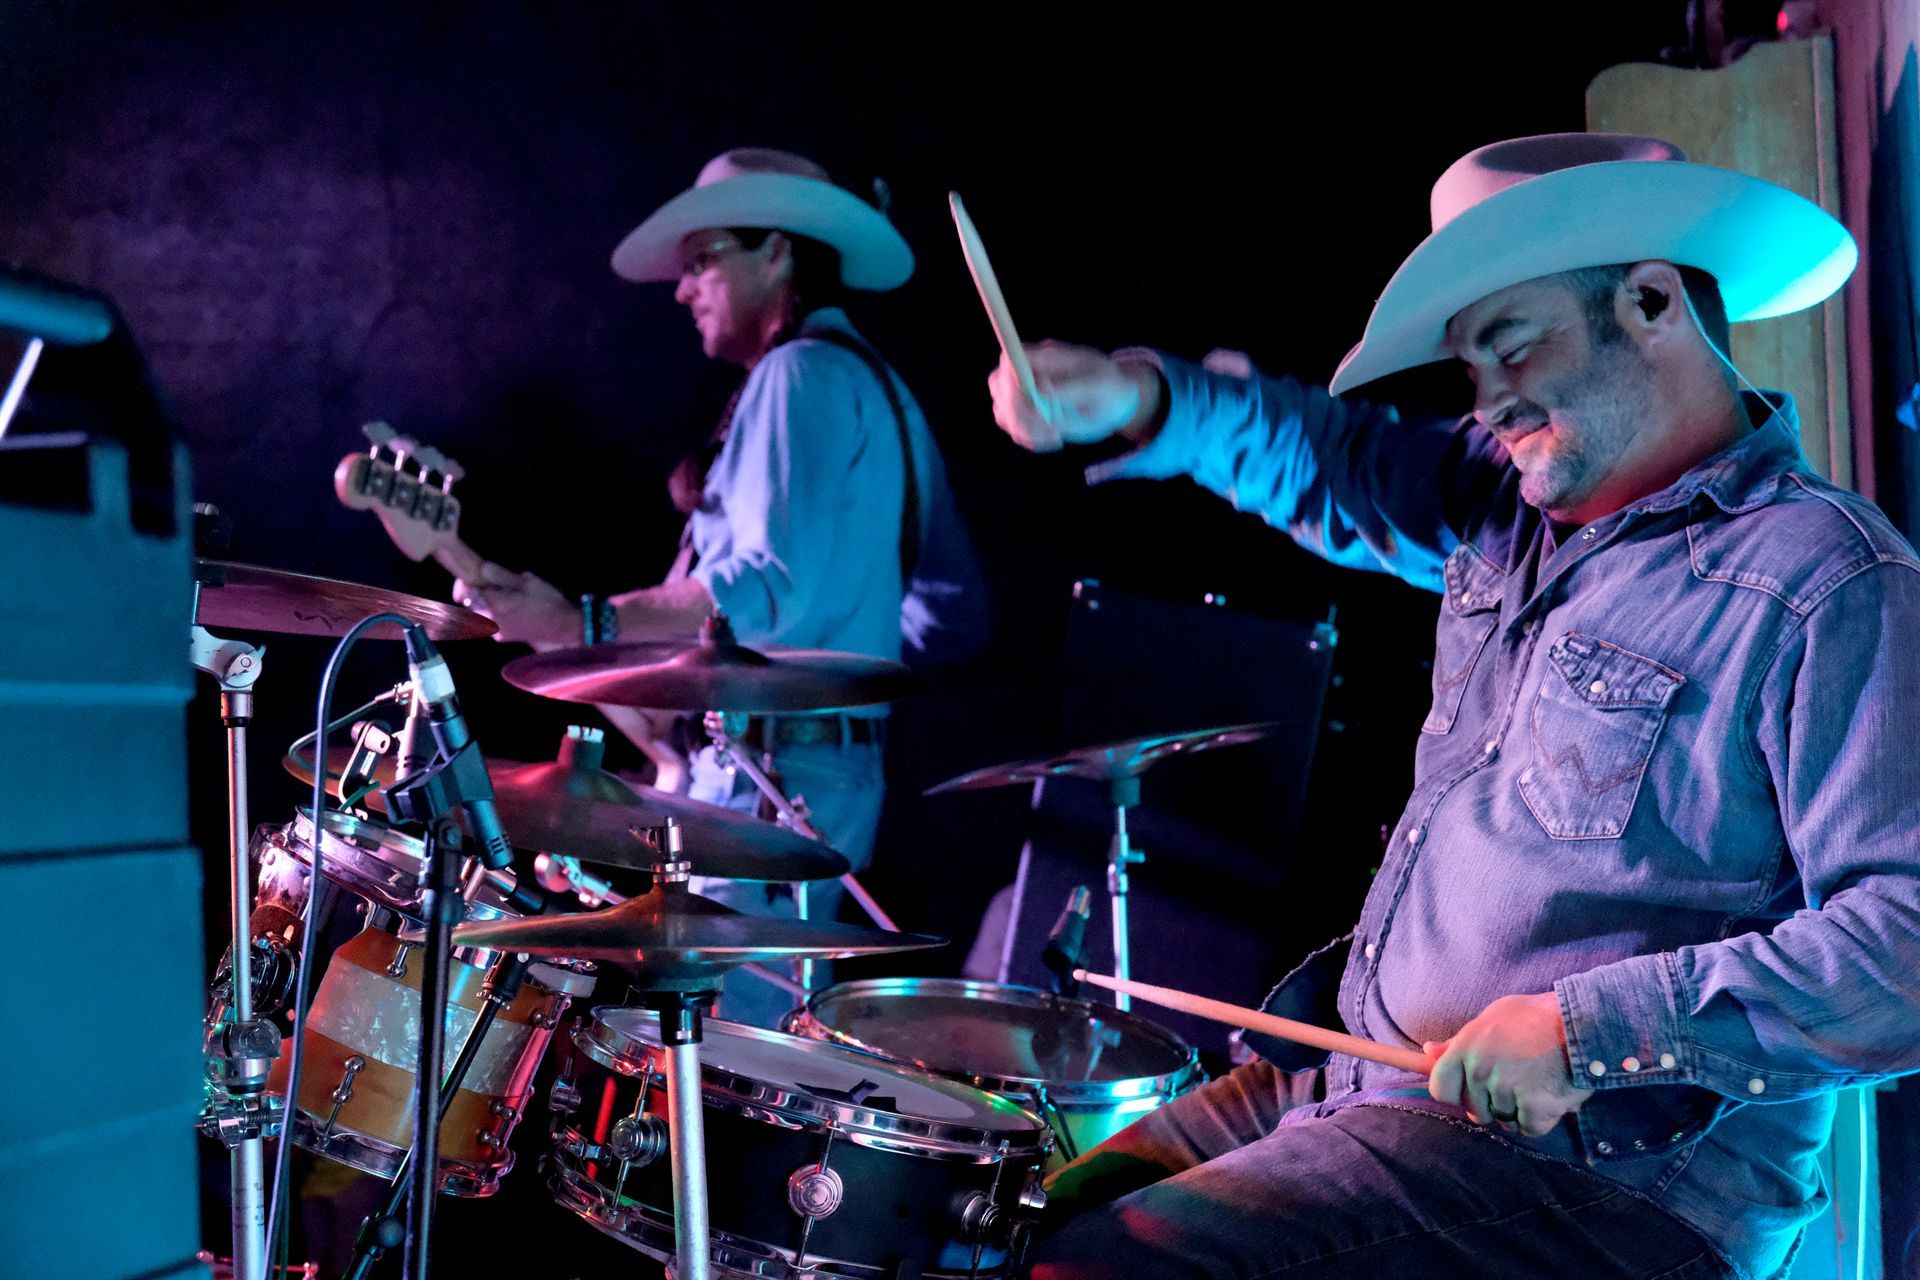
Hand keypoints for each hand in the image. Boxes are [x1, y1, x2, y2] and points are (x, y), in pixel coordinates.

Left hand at [452, 567, 577, 649]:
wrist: (564, 628)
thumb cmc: (548, 602)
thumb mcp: (527, 582)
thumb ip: (501, 575)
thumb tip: (483, 568)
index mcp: (496, 604)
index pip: (467, 594)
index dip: (462, 586)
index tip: (466, 579)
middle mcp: (491, 620)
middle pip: (469, 606)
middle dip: (471, 596)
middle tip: (479, 585)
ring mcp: (496, 631)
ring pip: (477, 616)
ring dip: (479, 606)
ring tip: (495, 596)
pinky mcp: (502, 637)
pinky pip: (487, 623)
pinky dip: (489, 614)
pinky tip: (504, 608)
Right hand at [987, 340, 1160, 452]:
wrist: (1115, 403)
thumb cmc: (1109, 386)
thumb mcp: (1097, 385)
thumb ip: (1069, 386)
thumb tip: (1040, 387)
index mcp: (1044, 356)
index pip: (1010, 360)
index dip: (1011, 381)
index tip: (1031, 402)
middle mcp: (1028, 374)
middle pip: (998, 387)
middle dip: (1017, 411)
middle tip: (1049, 425)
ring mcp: (1025, 395)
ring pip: (1003, 412)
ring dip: (1026, 430)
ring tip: (1057, 435)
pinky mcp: (1028, 415)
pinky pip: (1014, 429)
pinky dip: (1031, 439)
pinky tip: (1055, 439)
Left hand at [1425, 992, 1586, 1137]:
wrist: (1582, 1022)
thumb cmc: (1536, 1017)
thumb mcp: (1492, 1018)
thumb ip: (1460, 1041)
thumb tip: (1429, 1051)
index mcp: (1466, 1047)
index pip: (1440, 1089)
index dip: (1455, 1095)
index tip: (1471, 1092)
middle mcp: (1480, 1070)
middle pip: (1475, 1110)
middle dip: (1492, 1103)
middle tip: (1516, 1082)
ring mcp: (1506, 1090)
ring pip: (1503, 1119)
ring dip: (1519, 1110)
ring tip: (1537, 1082)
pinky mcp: (1534, 1108)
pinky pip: (1529, 1128)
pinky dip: (1541, 1119)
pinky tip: (1550, 1095)